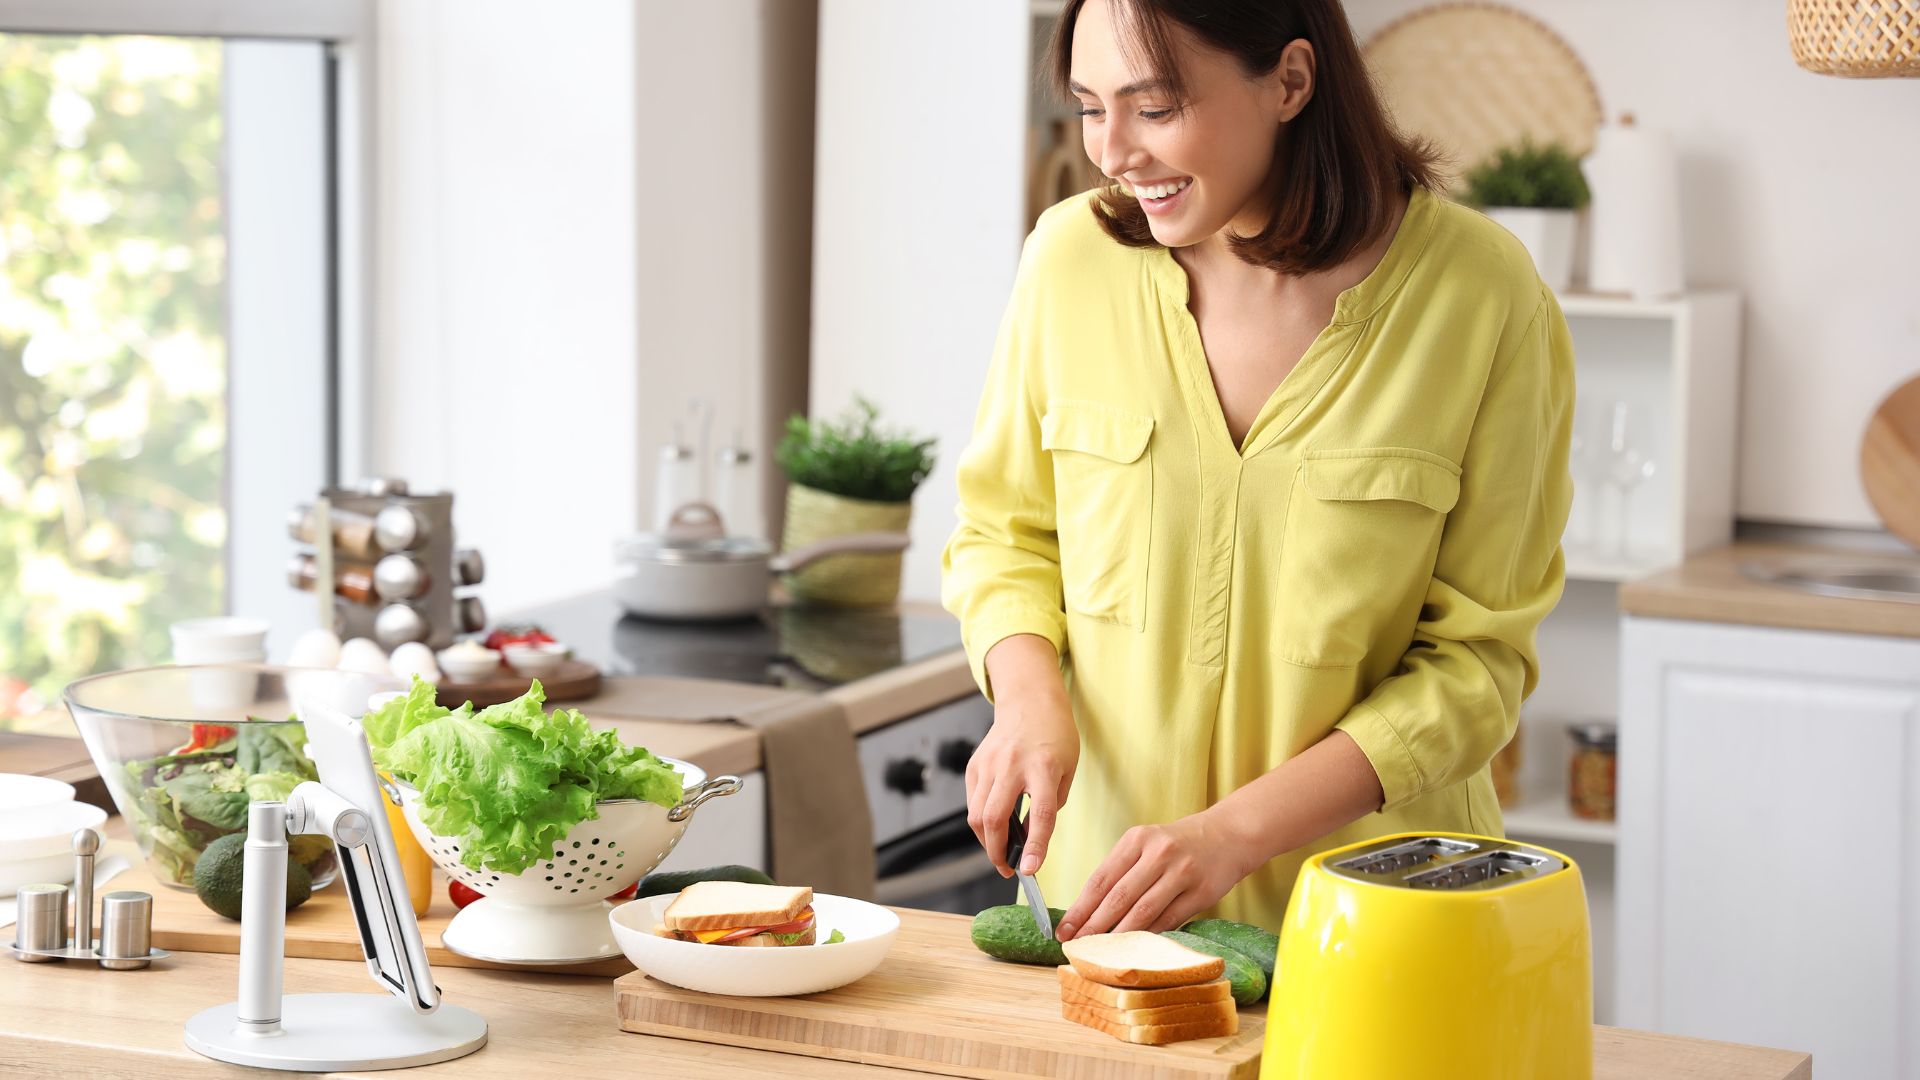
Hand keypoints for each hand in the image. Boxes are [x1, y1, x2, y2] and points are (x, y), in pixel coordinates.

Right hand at [966, 642, 1078, 878]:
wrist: (1030, 702)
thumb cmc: (1055, 737)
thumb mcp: (1066, 771)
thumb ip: (1050, 807)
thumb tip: (1028, 839)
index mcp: (1044, 767)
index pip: (1040, 815)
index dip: (1035, 847)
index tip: (1030, 870)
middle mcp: (1012, 765)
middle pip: (994, 818)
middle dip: (996, 852)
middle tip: (1008, 869)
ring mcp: (989, 764)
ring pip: (977, 815)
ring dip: (986, 841)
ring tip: (1001, 853)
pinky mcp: (974, 765)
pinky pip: (972, 803)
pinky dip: (981, 822)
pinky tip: (993, 827)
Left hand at [1057, 810, 1255, 940]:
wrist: (1227, 835)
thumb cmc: (1177, 844)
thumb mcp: (1146, 843)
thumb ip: (1121, 871)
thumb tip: (1089, 911)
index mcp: (1137, 839)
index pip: (1101, 879)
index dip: (1080, 908)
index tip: (1064, 929)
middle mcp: (1158, 853)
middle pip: (1118, 897)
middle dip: (1093, 926)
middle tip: (1076, 946)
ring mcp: (1181, 872)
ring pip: (1142, 912)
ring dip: (1118, 936)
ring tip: (1100, 952)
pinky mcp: (1201, 892)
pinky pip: (1168, 920)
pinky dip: (1148, 936)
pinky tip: (1133, 948)